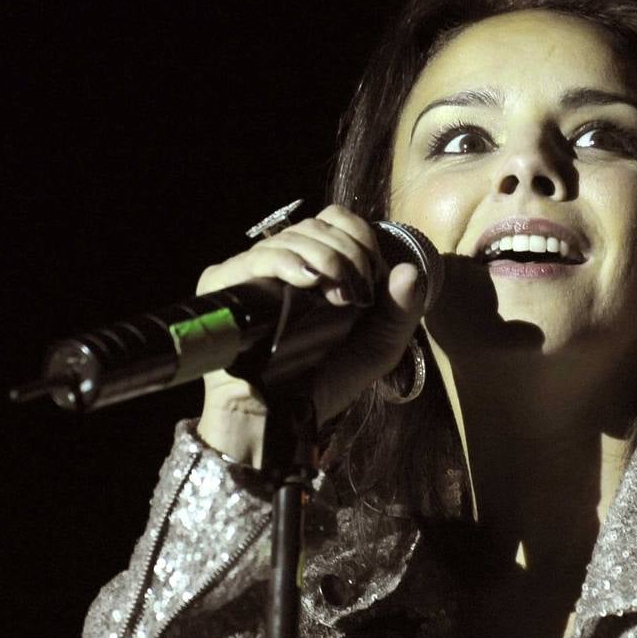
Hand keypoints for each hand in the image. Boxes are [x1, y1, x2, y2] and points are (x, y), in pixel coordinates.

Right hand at [194, 204, 424, 459]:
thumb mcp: (377, 348)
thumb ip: (400, 311)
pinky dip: (288, 262)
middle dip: (348, 252)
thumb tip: (411, 270)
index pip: (336, 220)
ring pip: (292, 237)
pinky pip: (258, 258)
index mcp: (318, 267)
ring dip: (326, 258)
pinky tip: (308, 280)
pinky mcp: (225, 284)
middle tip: (358, 295)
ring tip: (339, 297)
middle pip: (317, 224)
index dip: (360, 237)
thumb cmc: (326, 382)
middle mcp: (285, 263)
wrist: (280, 418)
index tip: (374, 275)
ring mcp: (253, 271)